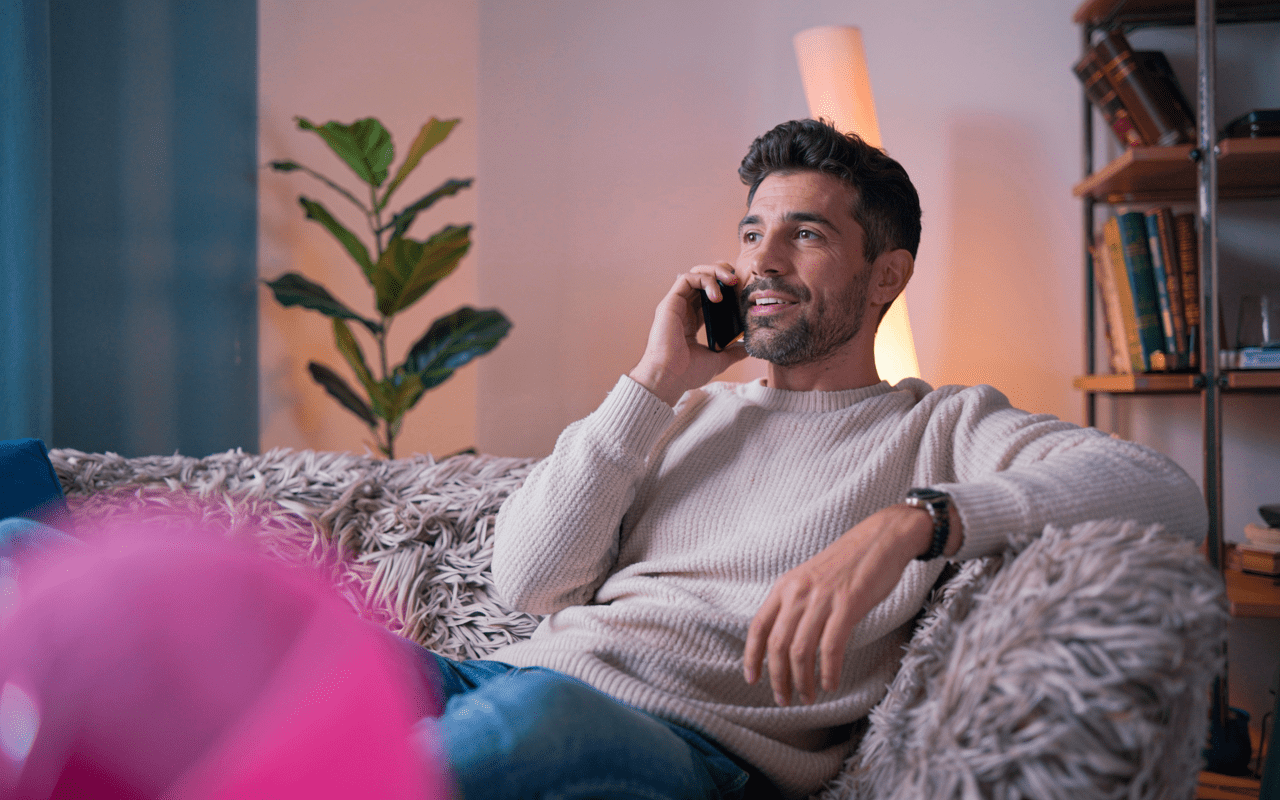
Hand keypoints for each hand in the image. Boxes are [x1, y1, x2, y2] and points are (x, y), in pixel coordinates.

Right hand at [629, 263, 747, 405]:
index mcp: (693, 321)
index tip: (741, 292)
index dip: (726, 288)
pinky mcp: (670, 302)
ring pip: (695, 273)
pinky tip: (717, 295)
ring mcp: (676, 304)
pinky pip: (687, 278)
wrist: (670, 378)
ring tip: (731, 282)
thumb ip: (733, 352)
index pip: (710, 295)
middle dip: (722, 273)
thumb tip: (748, 348)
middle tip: (737, 281)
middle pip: (703, 279)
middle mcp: (684, 309)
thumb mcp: (718, 360)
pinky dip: (705, 280)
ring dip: (715, 272)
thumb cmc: (688, 372)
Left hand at [742, 504, 935, 706]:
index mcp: (786, 586)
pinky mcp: (847, 604)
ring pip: (801, 650)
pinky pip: (830, 646)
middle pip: (778, 644)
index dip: (752, 656)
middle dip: (778, 678)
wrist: (880, 539)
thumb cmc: (848, 563)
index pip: (758, 626)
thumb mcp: (811, 579)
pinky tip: (830, 684)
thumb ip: (797, 604)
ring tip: (807, 697)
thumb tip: (787, 639)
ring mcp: (822, 598)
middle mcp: (798, 592)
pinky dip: (827, 671)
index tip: (751, 679)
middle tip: (785, 699)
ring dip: (802, 681)